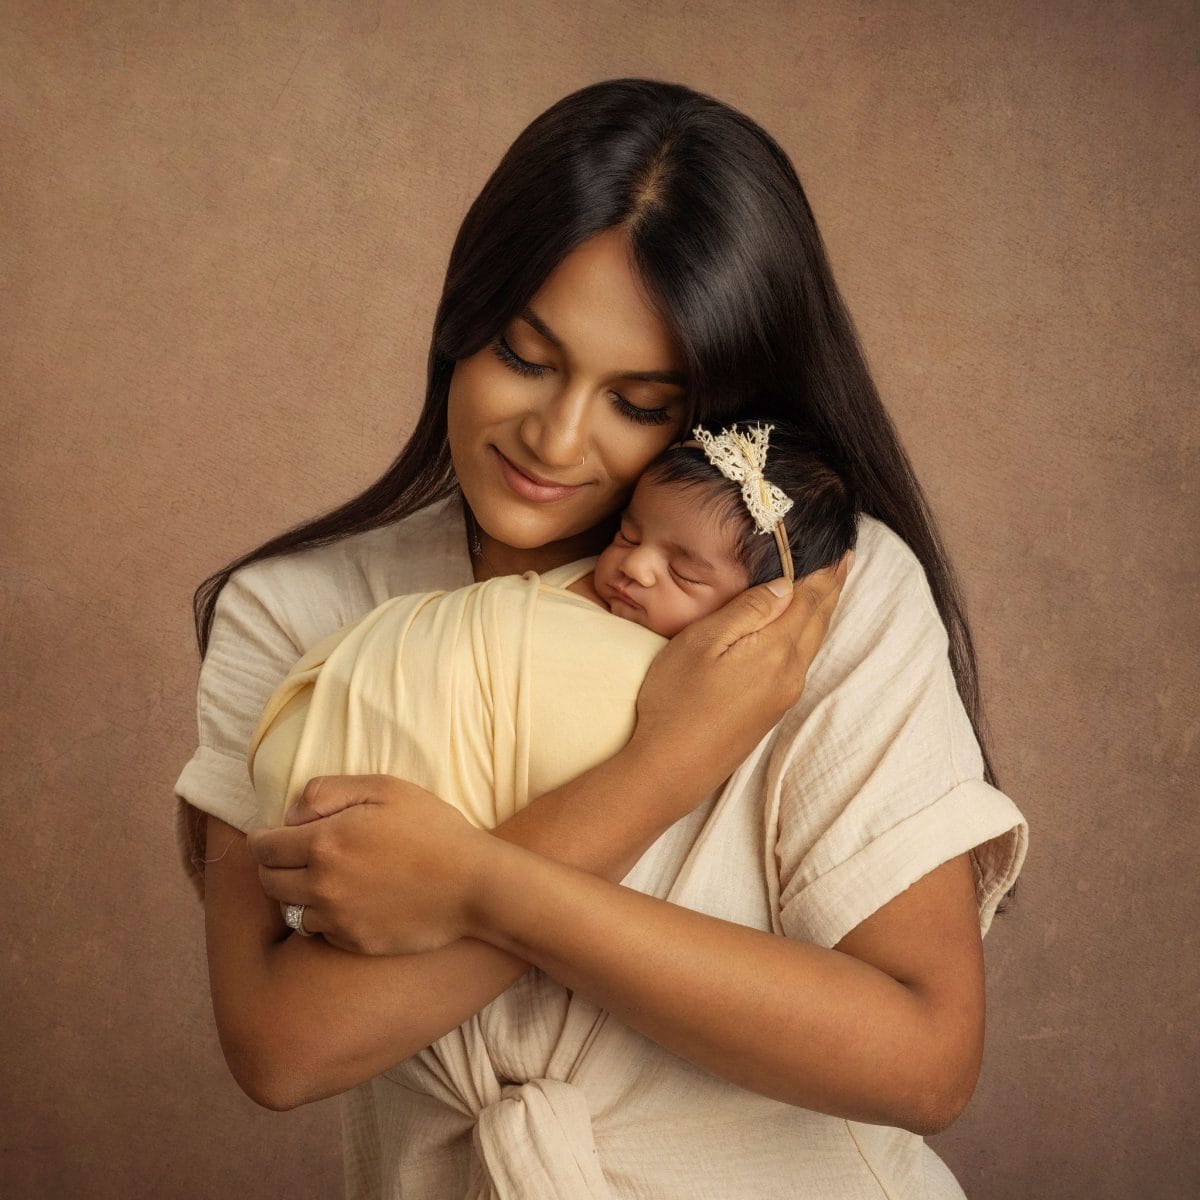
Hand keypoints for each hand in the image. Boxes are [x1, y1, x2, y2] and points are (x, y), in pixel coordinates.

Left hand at [247, 775, 492, 955]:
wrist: (473, 885)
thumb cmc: (433, 828)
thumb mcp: (385, 788)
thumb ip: (329, 791)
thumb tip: (291, 813)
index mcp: (325, 842)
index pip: (263, 847)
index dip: (261, 838)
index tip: (270, 835)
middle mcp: (321, 885)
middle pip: (267, 882)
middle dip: (271, 866)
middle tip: (290, 855)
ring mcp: (336, 919)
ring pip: (289, 910)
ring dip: (294, 893)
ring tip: (319, 878)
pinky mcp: (353, 942)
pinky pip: (318, 931)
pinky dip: (322, 916)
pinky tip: (346, 900)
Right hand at [631, 553, 850, 799]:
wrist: (671, 769)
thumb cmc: (675, 701)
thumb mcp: (702, 643)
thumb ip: (747, 611)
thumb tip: (786, 585)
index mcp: (776, 650)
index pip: (810, 599)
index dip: (825, 572)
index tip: (841, 547)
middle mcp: (790, 672)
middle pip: (819, 620)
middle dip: (832, 587)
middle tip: (845, 559)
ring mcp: (784, 694)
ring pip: (813, 641)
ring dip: (823, 611)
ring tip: (830, 587)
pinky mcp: (772, 709)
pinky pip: (802, 659)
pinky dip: (810, 633)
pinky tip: (801, 628)